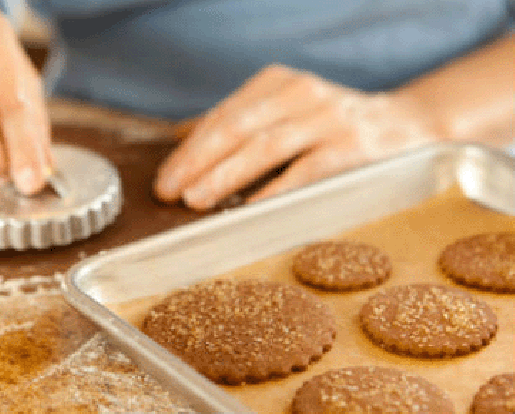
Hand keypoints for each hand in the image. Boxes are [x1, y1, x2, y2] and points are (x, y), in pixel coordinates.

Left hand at [154, 64, 439, 209]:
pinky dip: (273, 192)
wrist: (406, 126)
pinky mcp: (351, 148)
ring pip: (264, 147)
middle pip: (236, 128)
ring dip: (225, 176)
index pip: (222, 116)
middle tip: (169, 193)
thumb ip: (239, 121)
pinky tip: (247, 210)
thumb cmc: (331, 126)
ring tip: (195, 201)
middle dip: (196, 163)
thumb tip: (181, 137)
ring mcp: (327, 118)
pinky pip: (304, 173)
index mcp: (277, 83)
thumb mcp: (284, 111)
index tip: (164, 179)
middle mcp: (300, 93)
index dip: (188, 150)